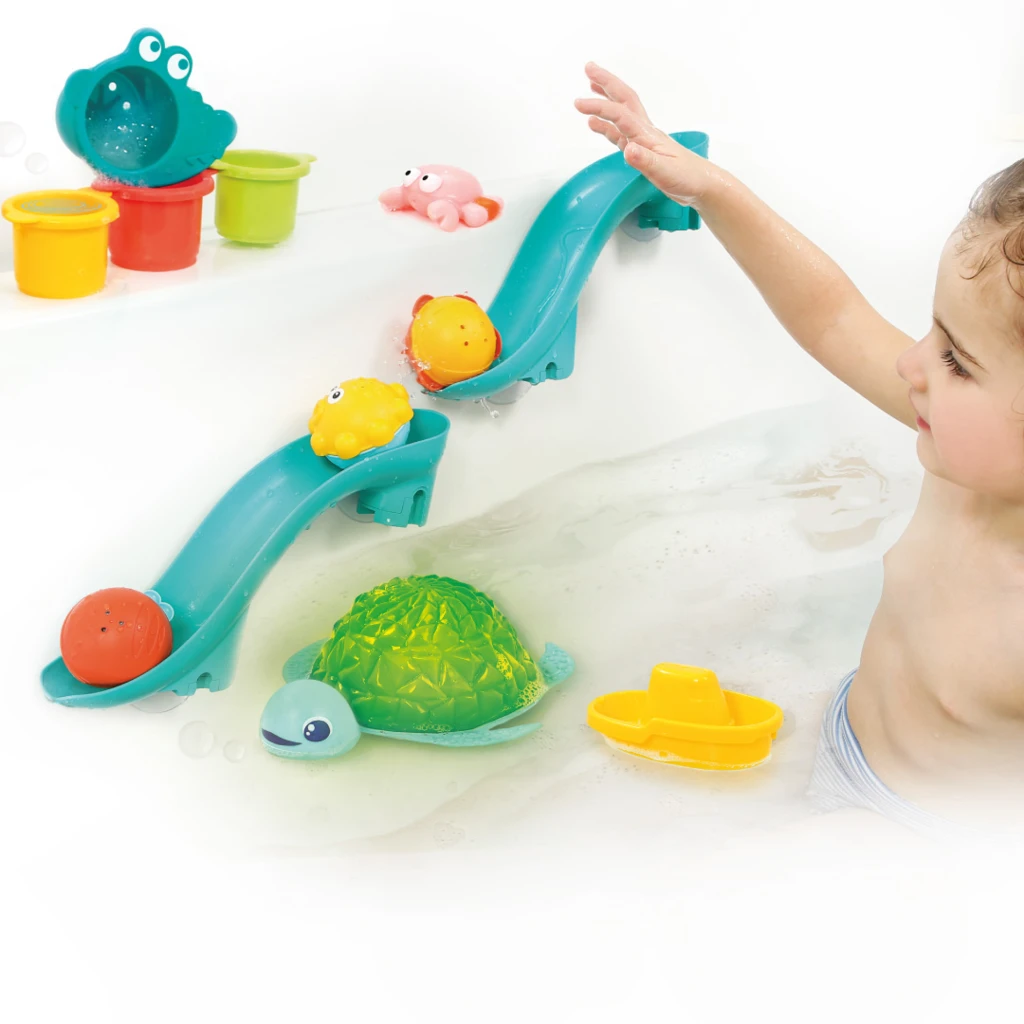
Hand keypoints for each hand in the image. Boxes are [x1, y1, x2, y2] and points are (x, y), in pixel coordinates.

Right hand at [575, 63, 713, 205]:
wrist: (701, 184)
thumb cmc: (687, 177)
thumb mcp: (665, 171)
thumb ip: (645, 160)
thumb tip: (627, 149)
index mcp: (647, 135)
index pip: (620, 115)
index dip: (600, 107)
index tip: (581, 104)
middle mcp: (644, 131)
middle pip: (623, 99)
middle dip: (606, 83)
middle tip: (588, 68)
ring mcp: (642, 139)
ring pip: (620, 112)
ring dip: (605, 98)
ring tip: (590, 86)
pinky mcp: (641, 150)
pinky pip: (619, 133)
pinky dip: (606, 125)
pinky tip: (595, 124)